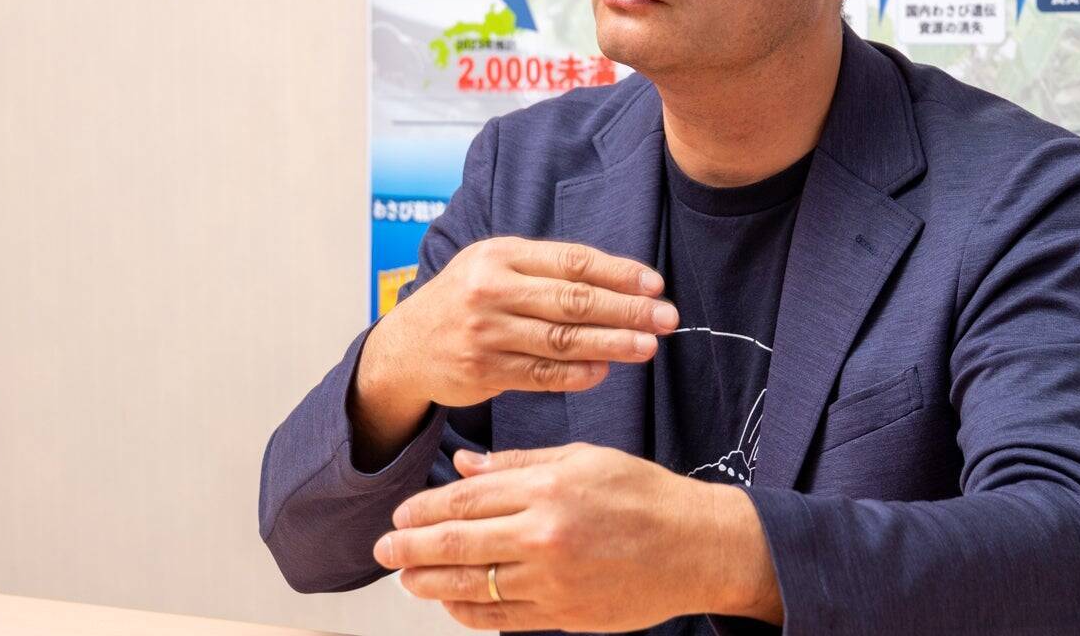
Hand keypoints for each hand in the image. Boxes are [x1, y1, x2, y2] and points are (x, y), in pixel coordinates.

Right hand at [363, 237, 678, 411]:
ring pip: (562, 339)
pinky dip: (577, 375)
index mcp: (499, 254)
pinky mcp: (482, 370)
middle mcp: (490, 289)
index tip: (655, 285)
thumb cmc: (466, 300)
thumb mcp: (493, 267)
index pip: (572, 261)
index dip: (619, 273)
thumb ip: (546, 270)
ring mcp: (485, 332)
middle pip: (573, 300)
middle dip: (626, 309)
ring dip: (611, 344)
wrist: (405, 347)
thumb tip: (620, 281)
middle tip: (666, 318)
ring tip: (647, 346)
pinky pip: (541, 375)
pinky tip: (604, 372)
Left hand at [373, 444, 781, 631]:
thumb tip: (464, 465)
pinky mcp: (563, 615)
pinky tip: (452, 604)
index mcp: (548, 489)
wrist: (696, 546)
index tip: (401, 514)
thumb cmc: (642, 495)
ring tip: (407, 579)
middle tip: (383, 550)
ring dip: (431, 583)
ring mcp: (553, 581)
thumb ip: (519, 465)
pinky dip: (470, 612)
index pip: (467, 499)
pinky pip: (501, 619)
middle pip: (458, 543)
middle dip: (412, 549)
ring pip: (473, 585)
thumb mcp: (582, 459)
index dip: (426, 508)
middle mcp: (545, 535)